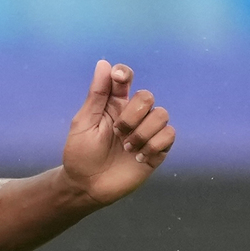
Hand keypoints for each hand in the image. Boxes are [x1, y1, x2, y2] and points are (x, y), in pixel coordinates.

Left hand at [62, 59, 174, 204]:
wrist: (87, 186)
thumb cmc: (80, 154)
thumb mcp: (83, 123)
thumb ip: (97, 95)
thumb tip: (104, 63)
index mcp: (113, 105)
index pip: (125, 78)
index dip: (124, 73)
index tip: (119, 78)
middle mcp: (133, 115)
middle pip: (147, 96)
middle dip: (133, 114)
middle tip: (118, 132)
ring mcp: (146, 132)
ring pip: (161, 114)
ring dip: (143, 132)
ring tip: (127, 148)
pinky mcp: (157, 150)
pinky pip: (169, 135)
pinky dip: (154, 145)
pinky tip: (139, 157)